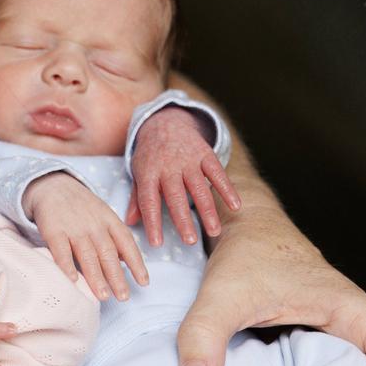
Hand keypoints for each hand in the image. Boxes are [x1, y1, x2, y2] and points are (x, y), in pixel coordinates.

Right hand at [24, 172, 148, 300]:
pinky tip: (72, 280)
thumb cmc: (81, 207)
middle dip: (117, 277)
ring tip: (103, 296)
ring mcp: (74, 228)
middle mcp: (94, 225)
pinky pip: (61, 250)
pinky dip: (66, 265)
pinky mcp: (54, 230)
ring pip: (87, 255)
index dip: (136, 263)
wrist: (52, 186)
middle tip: (123, 297)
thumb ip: (116, 237)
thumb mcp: (104, 215)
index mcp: (109, 220)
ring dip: (96, 277)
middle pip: (108, 253)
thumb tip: (127, 261)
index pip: (127, 243)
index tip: (143, 283)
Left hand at [127, 106, 241, 245]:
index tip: (156, 243)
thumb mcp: (138, 173)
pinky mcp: (205, 154)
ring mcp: (188, 160)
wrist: (165, 122)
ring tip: (214, 231)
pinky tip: (236, 206)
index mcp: (148, 174)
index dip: (152, 223)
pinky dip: (227, 189)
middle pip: (175, 197)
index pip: (148, 202)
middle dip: (183, 220)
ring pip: (199, 188)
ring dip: (207, 211)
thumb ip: (136, 198)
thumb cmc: (150, 155)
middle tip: (190, 241)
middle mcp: (168, 167)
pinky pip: (218, 173)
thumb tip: (129, 222)